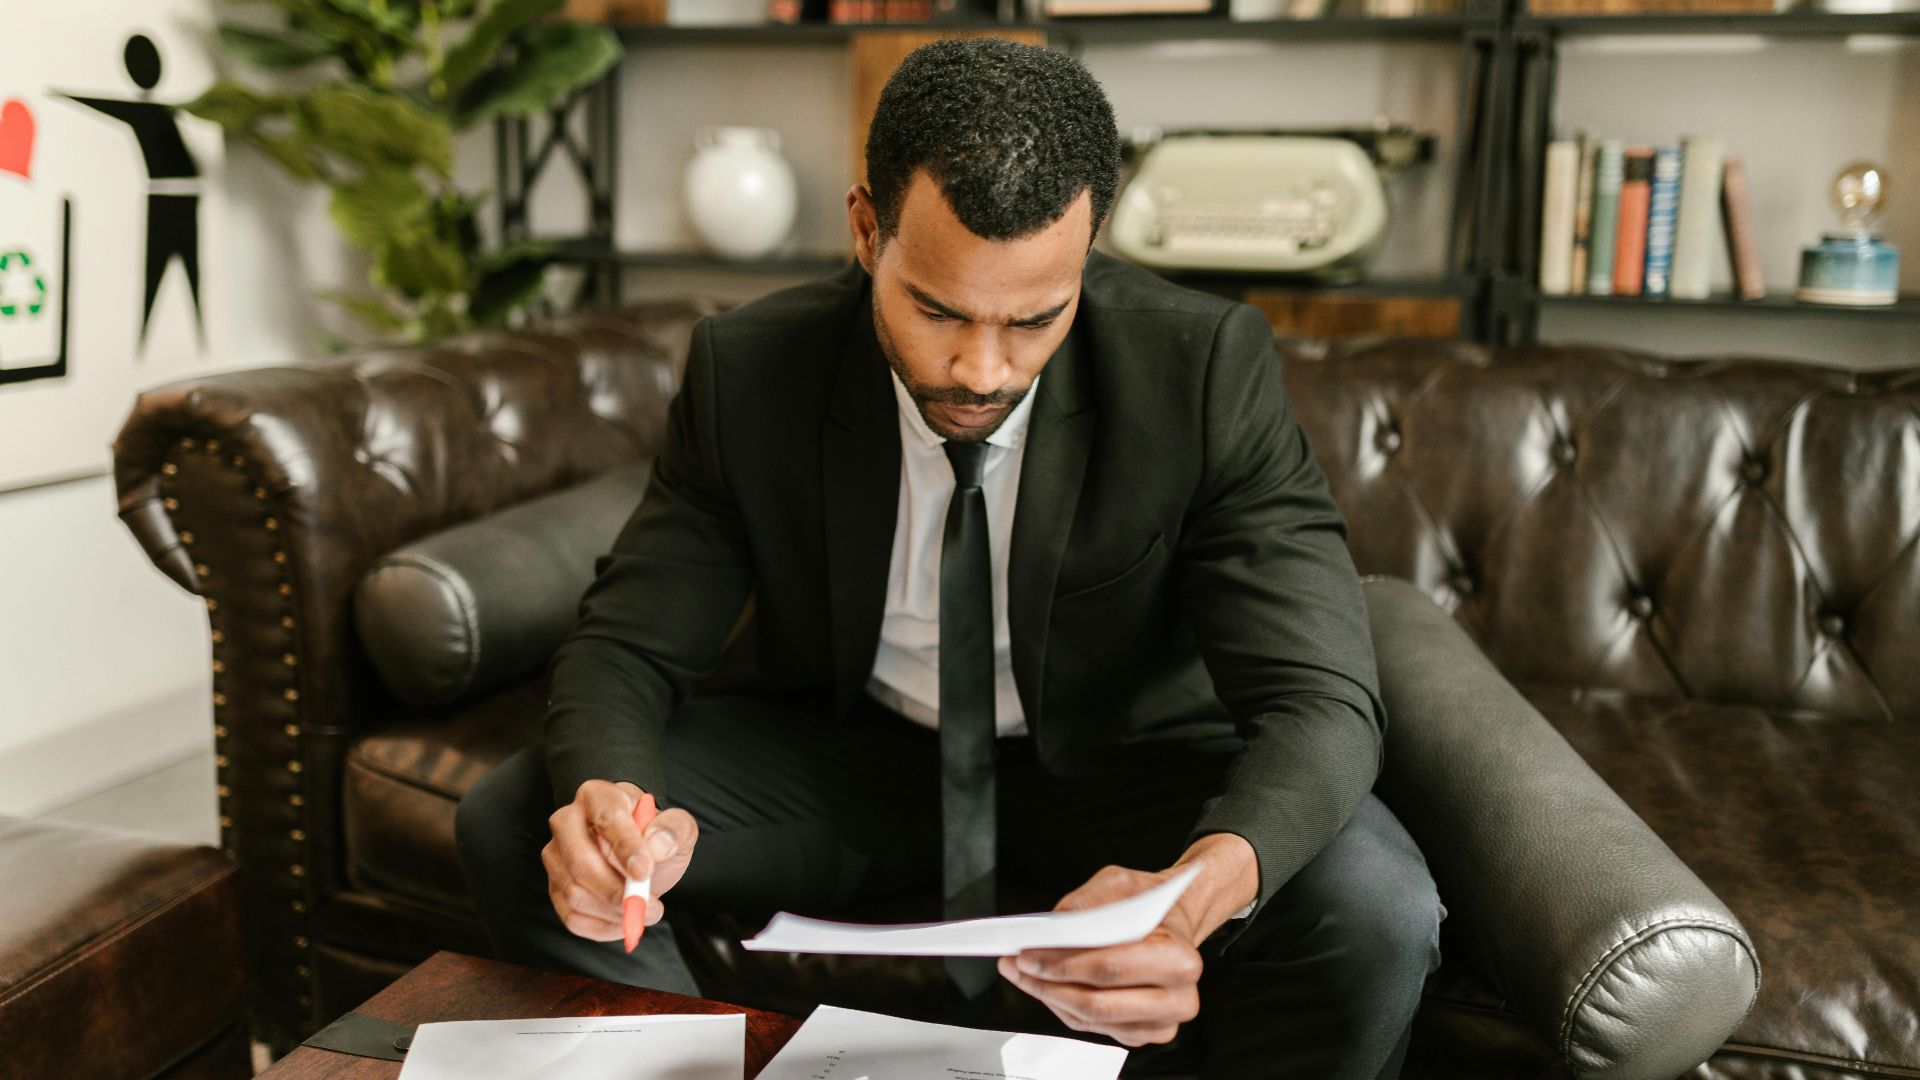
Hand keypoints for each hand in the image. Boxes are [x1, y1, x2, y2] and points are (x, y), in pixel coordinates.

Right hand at [542, 779, 697, 941]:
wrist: (639, 853)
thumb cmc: (654, 835)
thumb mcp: (677, 827)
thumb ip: (674, 829)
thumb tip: (657, 845)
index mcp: (597, 796)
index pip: (607, 818)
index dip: (626, 847)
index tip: (645, 871)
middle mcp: (567, 822)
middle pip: (580, 861)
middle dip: (615, 891)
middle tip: (649, 906)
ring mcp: (556, 856)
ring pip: (574, 893)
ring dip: (613, 912)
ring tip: (644, 911)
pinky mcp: (555, 887)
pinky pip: (571, 916)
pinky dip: (602, 927)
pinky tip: (624, 921)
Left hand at [997, 865, 1205, 1047]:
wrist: (1174, 922)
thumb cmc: (1150, 904)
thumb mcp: (1120, 883)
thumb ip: (1086, 903)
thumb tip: (1052, 929)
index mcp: (1179, 958)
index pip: (1110, 968)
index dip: (1062, 964)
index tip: (1027, 953)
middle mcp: (1178, 998)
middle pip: (1097, 1002)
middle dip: (1048, 983)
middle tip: (1017, 964)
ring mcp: (1161, 1022)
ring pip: (1091, 1019)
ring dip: (1049, 997)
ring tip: (1022, 973)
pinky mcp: (1143, 1033)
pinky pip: (1093, 1028)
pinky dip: (1063, 1006)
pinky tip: (1046, 985)